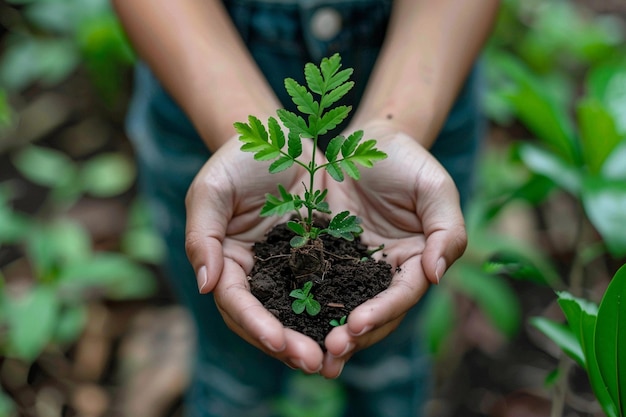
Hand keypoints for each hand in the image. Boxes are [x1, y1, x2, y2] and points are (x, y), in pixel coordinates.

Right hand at [185, 137, 325, 372]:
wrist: (281, 136)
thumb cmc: (237, 159)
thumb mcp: (212, 190)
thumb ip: (203, 236)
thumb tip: (206, 285)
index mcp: (228, 261)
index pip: (236, 301)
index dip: (255, 323)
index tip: (277, 341)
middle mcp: (258, 272)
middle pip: (269, 317)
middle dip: (288, 343)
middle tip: (313, 362)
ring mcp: (291, 267)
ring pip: (301, 311)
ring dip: (317, 336)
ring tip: (338, 355)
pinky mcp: (321, 256)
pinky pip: (331, 286)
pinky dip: (342, 308)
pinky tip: (360, 323)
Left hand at [319, 120, 467, 377]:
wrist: (367, 140)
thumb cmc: (407, 160)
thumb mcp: (435, 188)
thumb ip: (446, 230)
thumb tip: (435, 276)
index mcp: (415, 261)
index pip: (402, 295)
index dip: (382, 312)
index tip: (356, 325)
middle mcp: (384, 273)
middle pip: (372, 313)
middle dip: (352, 335)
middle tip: (327, 353)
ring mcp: (353, 267)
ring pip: (340, 307)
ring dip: (324, 332)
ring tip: (304, 353)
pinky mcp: (325, 256)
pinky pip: (312, 284)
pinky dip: (301, 306)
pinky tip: (282, 323)